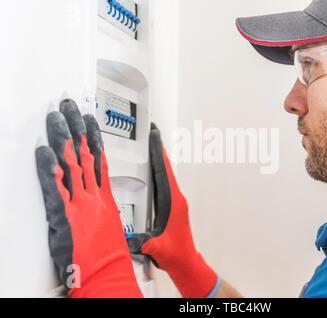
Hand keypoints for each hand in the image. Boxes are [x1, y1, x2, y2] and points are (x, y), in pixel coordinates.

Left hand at [36, 100, 141, 297]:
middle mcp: (92, 196)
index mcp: (103, 199)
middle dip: (77, 128)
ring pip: (70, 165)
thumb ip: (100, 208)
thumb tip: (95, 199)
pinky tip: (44, 152)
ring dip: (62, 139)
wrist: (107, 273)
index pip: (98, 161)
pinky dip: (48, 169)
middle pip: (84, 155)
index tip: (91, 122)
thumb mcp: (109, 227)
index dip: (94, 139)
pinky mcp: (63, 217)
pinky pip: (53, 189)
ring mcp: (78, 204)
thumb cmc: (108, 256)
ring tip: (57, 117)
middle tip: (71, 108)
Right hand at [128, 124, 217, 297]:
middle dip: (158, 151)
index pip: (165, 172)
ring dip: (159, 161)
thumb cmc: (176, 253)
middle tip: (153, 134)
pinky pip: (164, 185)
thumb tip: (137, 240)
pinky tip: (151, 173)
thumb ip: (148, 244)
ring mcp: (175, 203)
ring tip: (150, 147)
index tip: (155, 137)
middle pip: (166, 169)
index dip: (159, 154)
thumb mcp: (158, 248)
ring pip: (166, 176)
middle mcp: (176, 199)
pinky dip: (158, 174)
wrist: (185, 261)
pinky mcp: (172, 208)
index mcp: (174, 202)